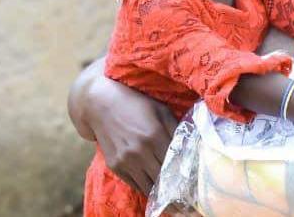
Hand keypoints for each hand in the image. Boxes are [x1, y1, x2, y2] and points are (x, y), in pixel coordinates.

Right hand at [86, 75, 178, 194]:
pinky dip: (146, 186)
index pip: (175, 162)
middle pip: (163, 178)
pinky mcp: (115, 166)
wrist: (102, 106)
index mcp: (154, 135)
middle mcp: (140, 152)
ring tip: (170, 189)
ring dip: (160, 189)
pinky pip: (135, 184)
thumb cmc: (136, 105)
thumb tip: (190, 146)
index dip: (185, 170)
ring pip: (148, 186)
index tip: (192, 175)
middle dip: (174, 183)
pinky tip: (154, 183)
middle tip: (183, 186)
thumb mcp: (160, 110)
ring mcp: (126, 161)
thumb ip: (175, 128)